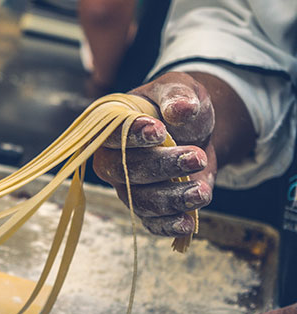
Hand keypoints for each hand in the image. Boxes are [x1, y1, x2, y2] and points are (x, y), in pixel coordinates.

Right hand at [93, 72, 215, 236]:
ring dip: (172, 198)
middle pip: (125, 171)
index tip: (160, 131)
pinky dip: (167, 225)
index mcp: (111, 126)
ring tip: (202, 191)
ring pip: (140, 200)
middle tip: (197, 157)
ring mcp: (126, 186)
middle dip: (162, 167)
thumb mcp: (180, 88)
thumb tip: (180, 109)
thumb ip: (177, 94)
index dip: (132, 136)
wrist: (194, 131)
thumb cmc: (177, 106)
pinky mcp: (145, 207)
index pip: (111, 135)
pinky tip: (188, 222)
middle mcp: (112, 159)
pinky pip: (150, 222)